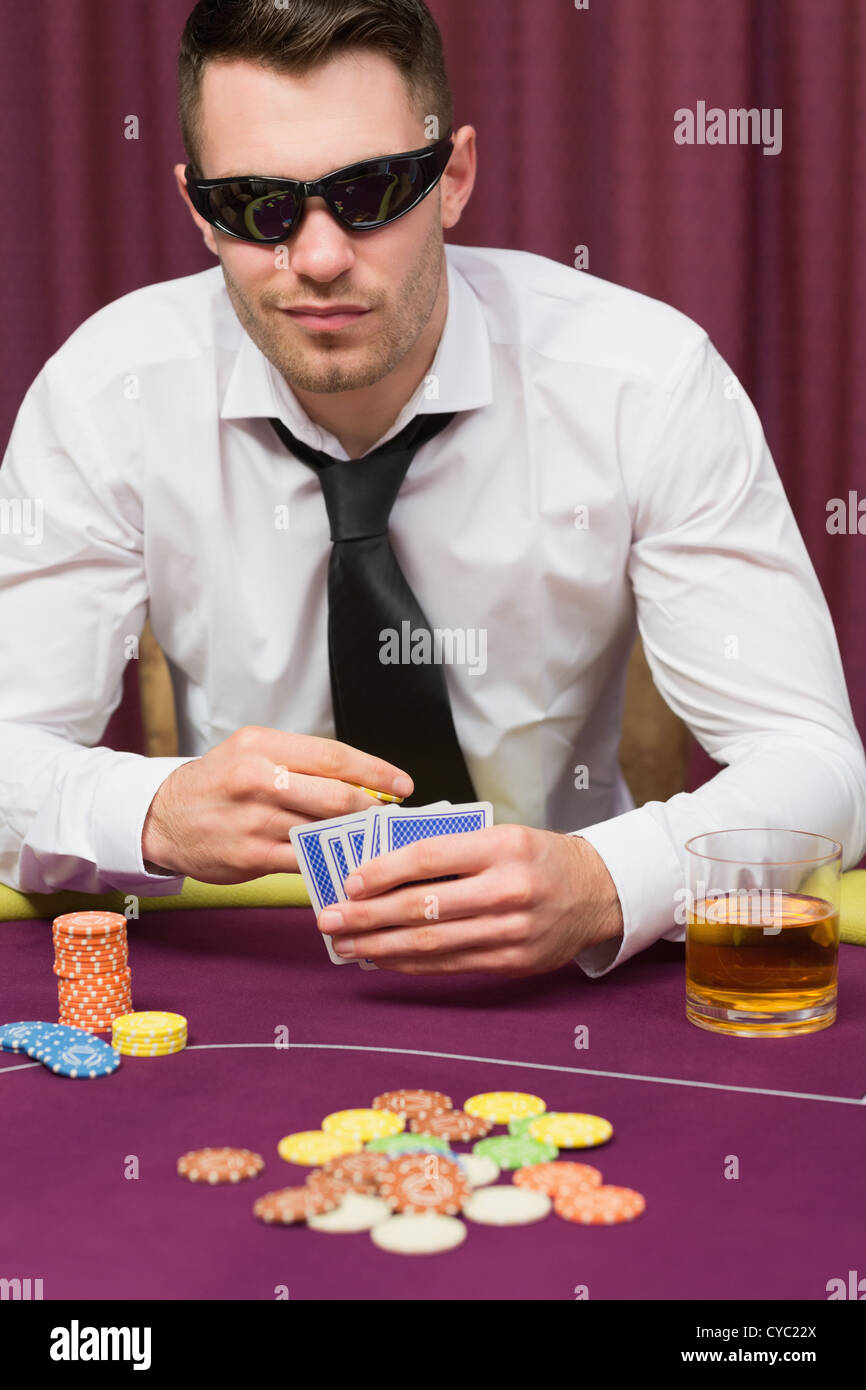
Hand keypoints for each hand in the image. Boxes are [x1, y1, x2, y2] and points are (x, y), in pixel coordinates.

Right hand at [141, 725, 411, 883]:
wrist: (162, 818)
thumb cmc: (218, 783)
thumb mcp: (252, 752)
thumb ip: (300, 762)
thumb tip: (360, 779)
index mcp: (262, 746)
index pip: (334, 756)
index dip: (375, 771)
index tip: (402, 784)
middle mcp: (258, 780)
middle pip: (336, 795)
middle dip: (373, 808)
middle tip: (392, 815)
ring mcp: (255, 821)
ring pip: (324, 830)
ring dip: (356, 837)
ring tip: (377, 837)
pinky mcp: (252, 856)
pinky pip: (305, 860)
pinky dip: (330, 861)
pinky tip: (347, 861)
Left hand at [317, 825, 623, 975]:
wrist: (598, 892)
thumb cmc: (539, 858)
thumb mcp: (502, 836)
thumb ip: (451, 851)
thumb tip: (383, 869)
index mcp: (503, 847)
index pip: (428, 858)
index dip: (383, 872)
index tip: (349, 882)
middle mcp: (509, 889)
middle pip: (423, 906)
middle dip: (367, 916)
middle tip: (329, 919)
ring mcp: (512, 931)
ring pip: (432, 942)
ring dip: (380, 946)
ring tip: (346, 944)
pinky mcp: (513, 962)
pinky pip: (450, 964)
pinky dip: (411, 963)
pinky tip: (383, 958)